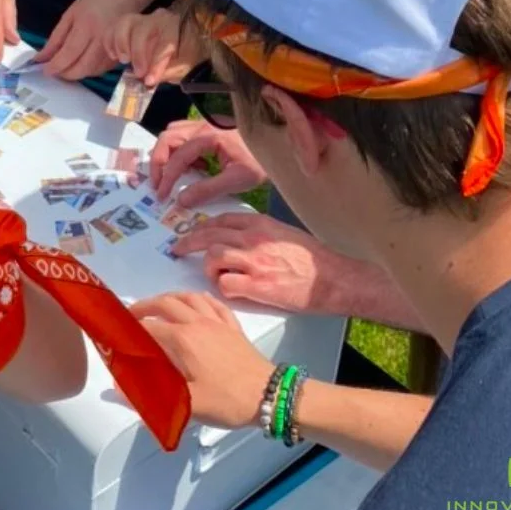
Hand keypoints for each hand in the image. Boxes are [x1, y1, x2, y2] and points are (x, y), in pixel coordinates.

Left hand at [36, 0, 144, 81]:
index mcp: (87, 25)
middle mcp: (102, 38)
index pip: (69, 53)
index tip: (45, 70)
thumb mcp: (71, 14)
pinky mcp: (122, 52)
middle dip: (66, 74)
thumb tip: (42, 58)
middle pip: (82, 67)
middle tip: (55, 71)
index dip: (56, 65)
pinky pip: (103, 69)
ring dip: (77, 74)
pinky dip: (90, 71)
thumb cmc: (95, 0)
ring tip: (67, 66)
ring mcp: (114, 46)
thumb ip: (56, 39)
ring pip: (93, 71)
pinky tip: (83, 63)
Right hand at [104, 9, 202, 87]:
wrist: (179, 48)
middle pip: (142, 29)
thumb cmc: (182, 57)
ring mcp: (139, 20)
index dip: (157, 62)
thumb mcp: (182, 67)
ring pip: (124, 24)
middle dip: (138, 53)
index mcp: (175, 27)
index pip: (166, 41)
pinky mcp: (125, 27)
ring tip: (124, 60)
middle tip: (138, 73)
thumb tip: (148, 80)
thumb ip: (167, 72)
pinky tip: (114, 56)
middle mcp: (156, 18)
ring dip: (120, 44)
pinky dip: (109, 42)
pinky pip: (112, 29)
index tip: (150, 80)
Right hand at [131, 292, 273, 429]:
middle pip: (166, 304)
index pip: (149, 328)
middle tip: (132, 315)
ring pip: (188, 297)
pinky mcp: (233, 326)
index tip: (119, 336)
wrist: (270, 395)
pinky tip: (196, 302)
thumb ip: (152, 398)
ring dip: (169, 297)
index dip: (131, 331)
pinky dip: (199, 298)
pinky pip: (213, 303)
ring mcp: (217, 322)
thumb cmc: (228, 400)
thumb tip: (118, 392)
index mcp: (183, 340)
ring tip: (158, 305)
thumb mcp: (189, 405)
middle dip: (145, 306)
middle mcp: (197, 323)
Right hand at [149, 119, 267, 206]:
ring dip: (167, 154)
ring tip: (174, 176)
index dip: (166, 178)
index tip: (161, 196)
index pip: (177, 156)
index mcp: (209, 136)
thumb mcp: (237, 180)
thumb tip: (181, 200)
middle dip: (158, 162)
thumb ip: (207, 190)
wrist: (278, 145)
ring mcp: (204, 124)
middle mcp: (202, 125)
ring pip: (173, 134)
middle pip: (167, 138)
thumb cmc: (260, 161)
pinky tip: (195, 168)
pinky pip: (183, 136)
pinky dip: (180, 151)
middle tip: (159, 184)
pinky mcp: (208, 128)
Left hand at [172, 213, 348, 311]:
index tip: (192, 233)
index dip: (201, 227)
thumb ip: (258, 232)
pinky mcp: (257, 286)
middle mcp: (254, 238)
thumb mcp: (282, 232)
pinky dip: (222, 288)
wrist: (332, 278)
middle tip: (178, 250)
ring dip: (207, 267)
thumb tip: (236, 238)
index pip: (220, 219)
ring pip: (212, 256)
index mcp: (260, 223)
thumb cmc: (311, 258)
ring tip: (212, 274)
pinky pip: (225, 284)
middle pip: (209, 235)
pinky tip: (230, 290)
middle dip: (188, 242)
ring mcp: (254, 262)